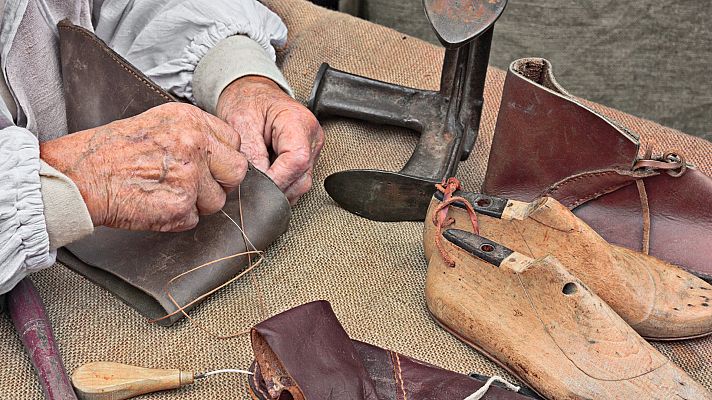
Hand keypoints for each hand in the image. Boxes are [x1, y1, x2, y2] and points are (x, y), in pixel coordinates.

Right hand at [40, 103, 247, 231]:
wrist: (81, 175)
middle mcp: (195, 145)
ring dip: (196, 204)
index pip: (233, 142)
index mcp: (191, 121)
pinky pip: (194, 219)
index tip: (209, 165)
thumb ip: (192, 134)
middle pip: (236, 171)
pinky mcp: (181, 206)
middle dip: (220, 183)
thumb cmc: (112, 151)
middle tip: (195, 185)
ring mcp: (190, 176)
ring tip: (165, 193)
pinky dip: (177, 218)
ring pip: (217, 201)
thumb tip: (218, 153)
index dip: (221, 158)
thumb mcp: (157, 123)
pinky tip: (156, 204)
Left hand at [216, 76, 323, 203]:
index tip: (256, 187)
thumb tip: (256, 184)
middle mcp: (311, 137)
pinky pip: (297, 181)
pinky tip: (266, 178)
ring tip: (257, 181)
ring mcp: (311, 149)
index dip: (277, 179)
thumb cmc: (247, 101)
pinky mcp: (306, 158)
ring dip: (278, 189)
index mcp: (298, 122)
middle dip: (276, 188)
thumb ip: (250, 154)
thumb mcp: (241, 123)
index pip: (297, 160)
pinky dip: (281, 185)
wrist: (251, 93)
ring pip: (301, 184)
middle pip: (302, 177)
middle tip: (251, 187)